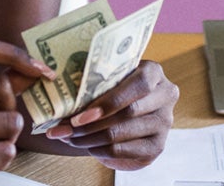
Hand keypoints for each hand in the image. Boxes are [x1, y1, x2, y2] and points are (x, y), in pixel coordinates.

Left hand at [43, 60, 177, 169]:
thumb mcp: (109, 77)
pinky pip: (125, 151)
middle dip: (92, 124)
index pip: (138, 85)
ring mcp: (164, 123)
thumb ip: (93, 80)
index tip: (79, 115)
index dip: (108, 101)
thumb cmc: (115, 88)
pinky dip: (100, 150)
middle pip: (129, 112)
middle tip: (66, 128)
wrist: (129, 108)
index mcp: (154, 72)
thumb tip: (59, 95)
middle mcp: (165, 96)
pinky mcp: (157, 145)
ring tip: (70, 137)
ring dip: (91, 138)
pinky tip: (86, 146)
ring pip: (124, 134)